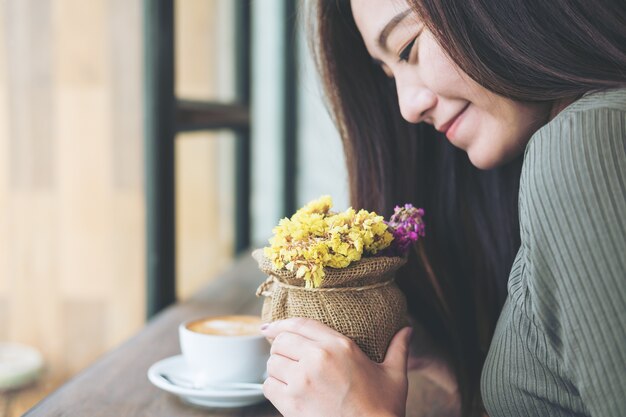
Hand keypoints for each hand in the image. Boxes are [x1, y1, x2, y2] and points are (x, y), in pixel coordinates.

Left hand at [261, 318, 411, 416]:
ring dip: (277, 368)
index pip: (300, 324)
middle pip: (281, 341)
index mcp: (340, 346)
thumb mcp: (394, 374)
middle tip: (288, 357)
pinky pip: (268, 386)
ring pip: (272, 363)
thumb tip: (408, 330)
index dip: (281, 323)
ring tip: (288, 375)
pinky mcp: (291, 403)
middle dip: (281, 348)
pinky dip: (274, 388)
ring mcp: (301, 381)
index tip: (270, 326)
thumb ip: (399, 348)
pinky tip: (286, 392)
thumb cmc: (383, 408)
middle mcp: (317, 358)